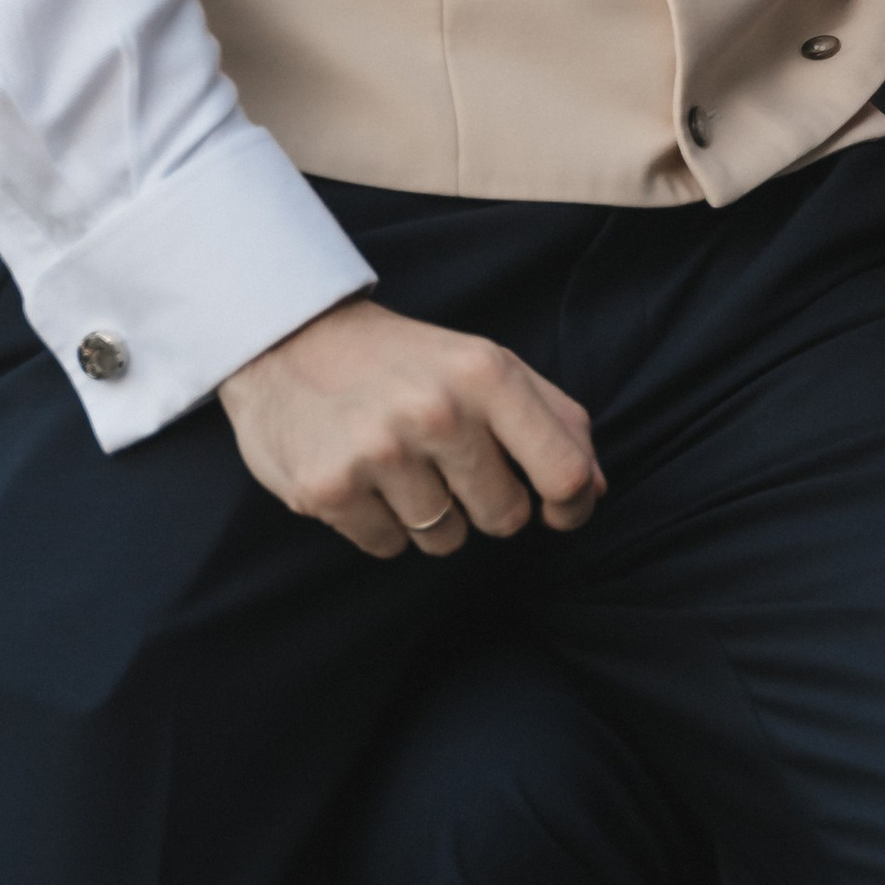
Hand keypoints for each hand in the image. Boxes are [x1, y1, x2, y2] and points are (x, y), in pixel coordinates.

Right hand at [219, 294, 603, 559]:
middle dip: (487, 503)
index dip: (572, 505)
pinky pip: (388, 547)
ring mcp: (379, 451)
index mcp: (486, 373)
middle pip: (505, 517)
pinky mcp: (328, 488)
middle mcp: (437, 410)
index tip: (558, 510)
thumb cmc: (407, 360)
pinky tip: (362, 476)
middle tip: (449, 462)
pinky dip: (381, 524)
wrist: (289, 338)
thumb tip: (594, 489)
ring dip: (430, 516)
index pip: (564, 471)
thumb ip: (553, 418)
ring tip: (400, 464)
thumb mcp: (486, 363)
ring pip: (445, 540)